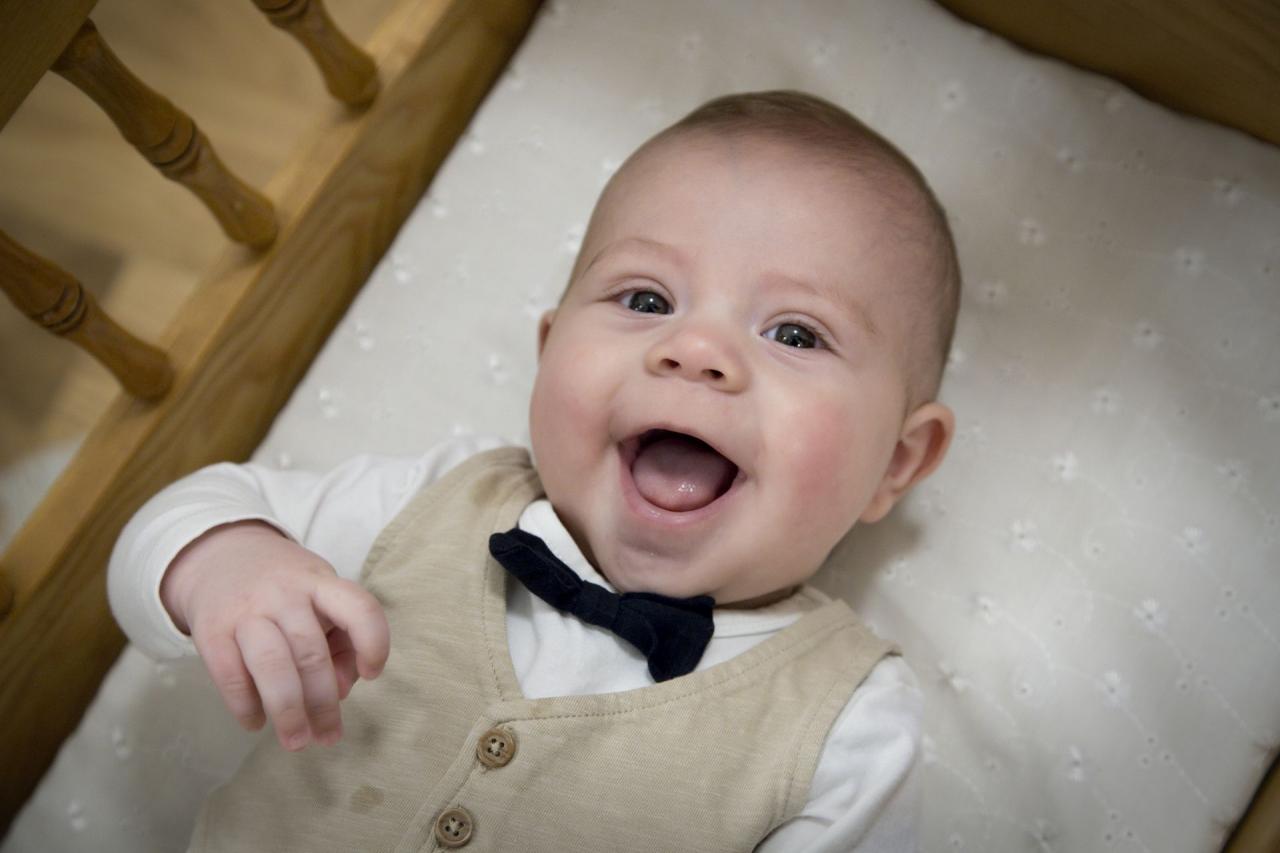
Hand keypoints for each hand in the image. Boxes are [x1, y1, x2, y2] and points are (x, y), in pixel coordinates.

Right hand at [160, 520, 389, 749]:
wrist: (216, 557)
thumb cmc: (284, 589)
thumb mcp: (319, 597)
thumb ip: (340, 641)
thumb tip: (339, 691)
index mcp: (320, 582)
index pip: (358, 608)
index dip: (373, 643)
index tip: (372, 674)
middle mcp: (284, 593)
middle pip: (311, 652)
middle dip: (324, 703)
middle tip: (330, 737)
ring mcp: (245, 611)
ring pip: (273, 666)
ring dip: (289, 711)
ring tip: (298, 742)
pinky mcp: (210, 630)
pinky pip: (231, 676)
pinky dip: (246, 707)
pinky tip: (256, 723)